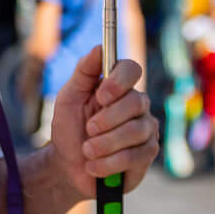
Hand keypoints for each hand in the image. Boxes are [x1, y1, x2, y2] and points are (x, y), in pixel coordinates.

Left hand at [47, 46, 160, 196]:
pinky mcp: (148, 154)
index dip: (119, 81)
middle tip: (89, 129)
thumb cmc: (69, 129)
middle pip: (136, 101)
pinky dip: (109, 163)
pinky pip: (135, 156)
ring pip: (135, 131)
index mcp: (120, 86)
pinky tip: (94, 166)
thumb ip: (84, 71)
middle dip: (106, 119)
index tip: (100, 96)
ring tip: (87, 151)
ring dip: (104, 144)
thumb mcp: (69, 98)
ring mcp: (146, 129)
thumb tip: (99, 47)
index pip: (132, 69)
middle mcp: (138, 105)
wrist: (67, 166)